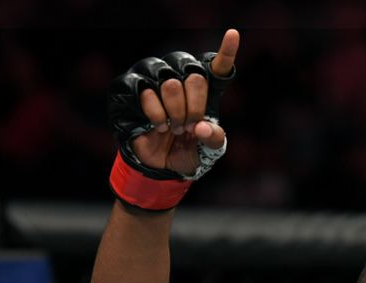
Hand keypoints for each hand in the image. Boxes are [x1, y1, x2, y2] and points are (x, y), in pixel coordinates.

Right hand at [110, 29, 238, 177]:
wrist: (159, 166)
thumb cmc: (187, 150)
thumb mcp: (209, 150)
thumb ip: (214, 138)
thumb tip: (201, 127)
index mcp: (204, 90)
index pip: (217, 66)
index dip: (226, 50)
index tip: (233, 34)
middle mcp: (180, 77)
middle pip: (194, 75)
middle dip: (195, 107)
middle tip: (189, 126)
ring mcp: (155, 79)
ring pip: (170, 82)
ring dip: (175, 111)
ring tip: (174, 129)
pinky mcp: (132, 87)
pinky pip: (146, 91)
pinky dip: (156, 114)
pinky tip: (158, 126)